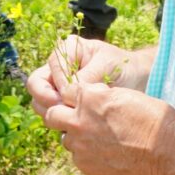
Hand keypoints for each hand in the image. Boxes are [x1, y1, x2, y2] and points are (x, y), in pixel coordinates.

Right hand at [28, 35, 144, 119]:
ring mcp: (58, 87)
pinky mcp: (63, 104)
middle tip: (66, 110)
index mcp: (66, 50)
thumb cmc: (123, 67)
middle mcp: (57, 68)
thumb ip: (86, 77)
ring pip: (40, 103)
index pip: (51, 67)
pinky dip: (60, 121)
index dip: (60, 84)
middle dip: (47, 100)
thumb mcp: (107, 67)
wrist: (138, 80)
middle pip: (37, 86)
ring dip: (52, 112)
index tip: (74, 96)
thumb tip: (66, 94)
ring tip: (72, 118)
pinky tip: (77, 124)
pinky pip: (52, 114)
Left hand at [42, 80, 174, 174]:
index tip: (81, 101)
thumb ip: (100, 95)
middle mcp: (78, 122)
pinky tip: (108, 154)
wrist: (167, 152)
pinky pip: (79, 158)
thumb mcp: (125, 94)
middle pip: (52, 115)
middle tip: (77, 119)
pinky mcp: (87, 167)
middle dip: (60, 115)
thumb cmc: (152, 119)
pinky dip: (88, 155)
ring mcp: (80, 147)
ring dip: (77, 137)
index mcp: (88, 98)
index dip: (74, 96)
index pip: (66, 91)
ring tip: (100, 140)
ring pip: (66, 139)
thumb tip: (88, 95)